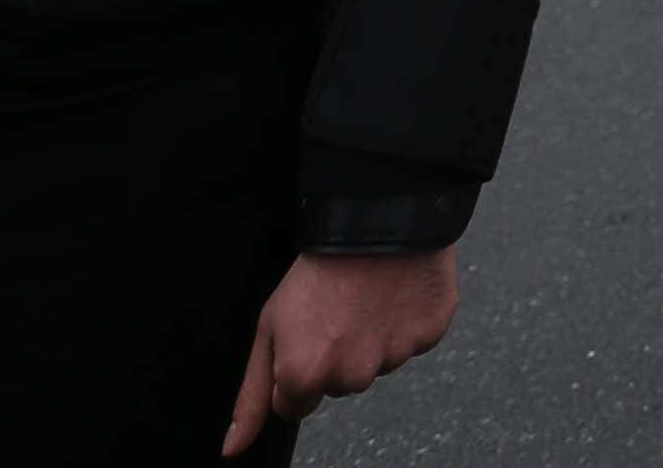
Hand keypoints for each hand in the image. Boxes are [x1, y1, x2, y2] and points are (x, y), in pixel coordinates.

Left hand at [223, 247, 457, 455]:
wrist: (373, 218)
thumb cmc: (316, 270)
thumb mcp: (269, 326)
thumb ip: (252, 394)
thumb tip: (232, 448)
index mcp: (306, 376)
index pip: (294, 404)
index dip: (296, 368)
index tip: (305, 334)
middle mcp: (351, 377)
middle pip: (339, 385)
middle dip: (337, 356)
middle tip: (337, 310)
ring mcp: (394, 357)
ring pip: (378, 364)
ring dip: (373, 338)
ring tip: (367, 296)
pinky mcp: (430, 335)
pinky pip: (414, 341)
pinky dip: (406, 321)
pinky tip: (396, 292)